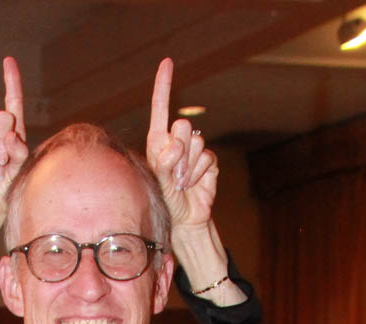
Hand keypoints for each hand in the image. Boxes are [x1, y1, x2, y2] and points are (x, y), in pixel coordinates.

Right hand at [0, 56, 28, 225]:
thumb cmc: (6, 190)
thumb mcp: (20, 168)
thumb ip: (18, 148)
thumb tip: (8, 133)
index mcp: (12, 135)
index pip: (13, 104)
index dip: (11, 82)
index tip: (8, 62)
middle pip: (4, 117)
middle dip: (7, 141)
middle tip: (5, 163)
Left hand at [146, 57, 217, 231]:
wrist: (183, 219)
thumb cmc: (163, 200)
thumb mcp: (157, 182)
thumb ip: (163, 163)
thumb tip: (174, 147)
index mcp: (157, 141)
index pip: (160, 108)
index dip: (164, 85)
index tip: (167, 62)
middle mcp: (175, 142)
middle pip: (183, 126)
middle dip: (179, 150)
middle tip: (173, 174)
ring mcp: (193, 151)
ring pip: (197, 143)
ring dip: (188, 167)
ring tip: (180, 184)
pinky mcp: (208, 161)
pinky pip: (208, 157)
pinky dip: (199, 173)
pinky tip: (192, 185)